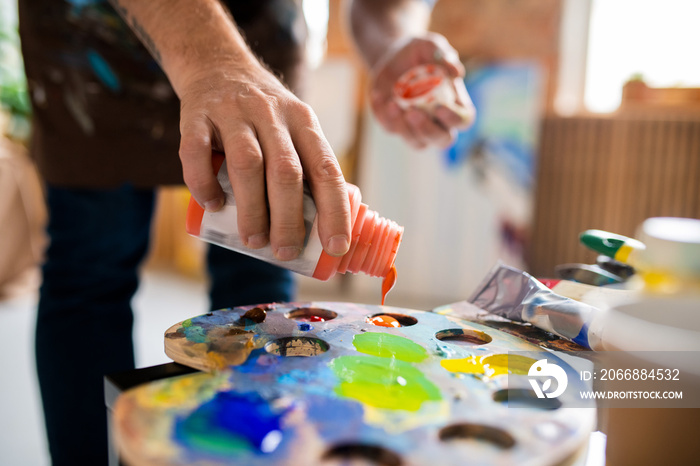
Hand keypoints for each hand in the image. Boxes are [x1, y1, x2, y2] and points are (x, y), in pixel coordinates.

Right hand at [178, 61, 350, 260]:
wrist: (218, 65)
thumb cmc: (265, 116)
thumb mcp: (295, 129)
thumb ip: (307, 169)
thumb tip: (321, 233)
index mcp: (304, 123)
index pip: (327, 170)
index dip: (334, 211)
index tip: (335, 247)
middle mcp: (273, 114)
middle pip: (287, 172)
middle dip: (288, 220)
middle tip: (285, 252)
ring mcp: (233, 113)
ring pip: (247, 165)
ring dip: (251, 209)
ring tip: (253, 241)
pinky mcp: (196, 115)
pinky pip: (197, 152)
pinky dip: (203, 183)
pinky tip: (212, 206)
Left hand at [369, 33, 474, 148]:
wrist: (392, 56)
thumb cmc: (419, 52)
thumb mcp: (431, 46)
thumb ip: (445, 55)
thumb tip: (457, 72)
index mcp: (455, 104)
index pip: (463, 120)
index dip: (454, 119)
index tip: (440, 107)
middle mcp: (439, 121)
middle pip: (443, 140)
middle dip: (428, 131)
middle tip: (413, 112)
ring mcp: (416, 127)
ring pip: (417, 143)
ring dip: (404, 128)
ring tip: (393, 103)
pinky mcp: (395, 125)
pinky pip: (391, 129)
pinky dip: (383, 114)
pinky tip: (378, 95)